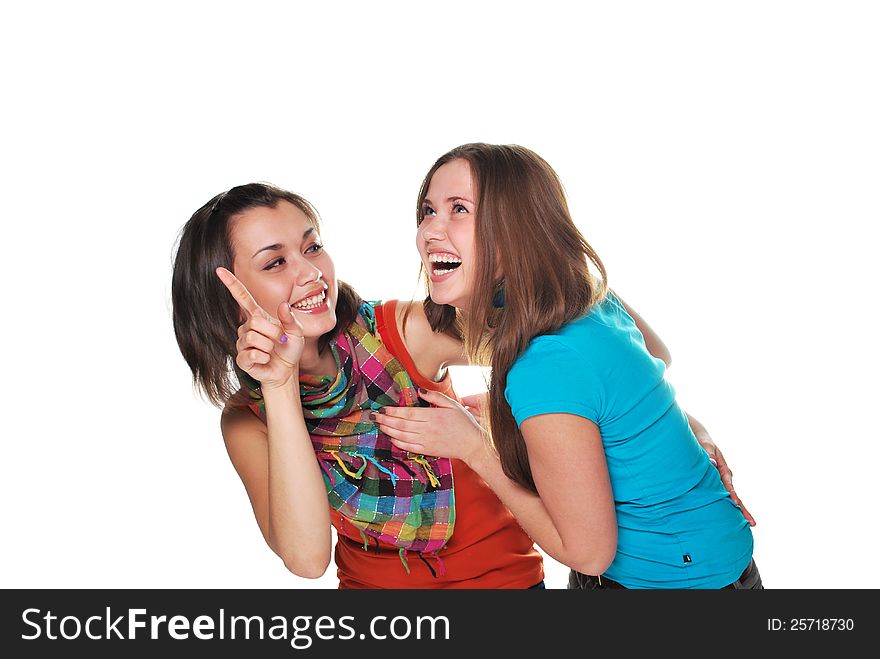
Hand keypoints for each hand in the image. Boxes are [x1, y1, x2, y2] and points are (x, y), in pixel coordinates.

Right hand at [216, 267, 303, 389]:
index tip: (220, 270)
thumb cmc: (289, 348)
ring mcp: (242, 343)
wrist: (286, 370)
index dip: (231, 284)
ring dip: (270, 346)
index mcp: (258, 316)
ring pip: (254, 338)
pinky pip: (251, 353)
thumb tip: (283, 305)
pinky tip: (265, 359)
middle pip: (255, 322)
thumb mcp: (296, 331)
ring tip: (272, 350)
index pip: (242, 297)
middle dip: (273, 332)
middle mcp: (247, 327)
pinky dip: (264, 357)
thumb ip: (290, 319)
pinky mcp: (242, 358)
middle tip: (280, 340)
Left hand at [372, 388, 486, 463]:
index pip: (408, 413)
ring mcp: (427, 441)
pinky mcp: (427, 450)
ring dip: (388, 431)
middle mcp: (428, 429)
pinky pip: (409, 447)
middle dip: (385, 421)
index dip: (393, 412)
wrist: (473, 445)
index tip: (383, 409)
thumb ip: (435, 397)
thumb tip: (419, 390)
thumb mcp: (452, 404)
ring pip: (402, 436)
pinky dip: (398, 443)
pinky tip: (391, 438)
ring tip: (379, 425)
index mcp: (433, 416)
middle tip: (374, 416)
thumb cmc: (464, 423)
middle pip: (401, 425)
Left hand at [698, 437, 756, 526]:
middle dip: (743, 509)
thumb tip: (713, 464)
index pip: (729, 484)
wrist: (695, 437)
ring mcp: (717, 481)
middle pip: (734, 494)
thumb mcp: (705, 445)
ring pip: (727, 497)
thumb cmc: (700, 441)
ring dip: (734, 509)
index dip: (733, 494)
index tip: (737, 504)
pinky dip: (723, 504)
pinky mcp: (711, 482)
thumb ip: (709, 454)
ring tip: (743, 524)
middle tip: (753, 523)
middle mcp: (722, 476)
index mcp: (722, 468)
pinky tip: (726, 516)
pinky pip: (718, 495)